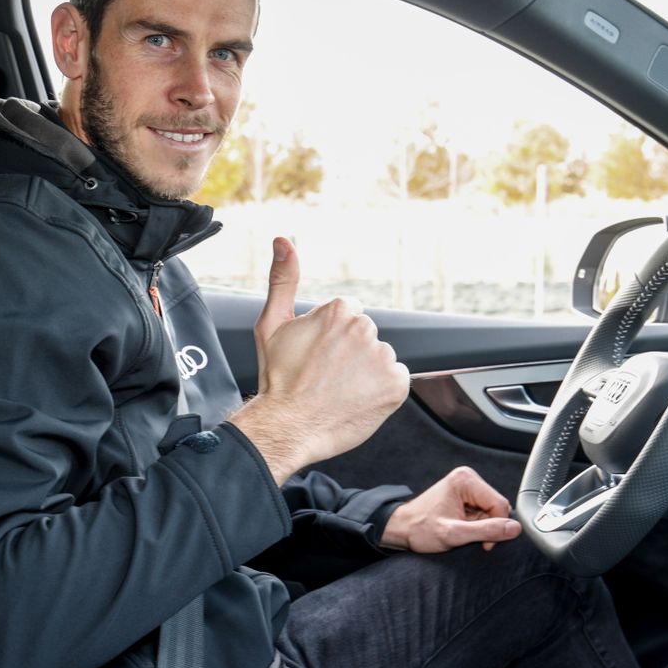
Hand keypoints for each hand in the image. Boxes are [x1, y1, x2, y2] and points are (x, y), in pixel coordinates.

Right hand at [229, 237, 408, 483]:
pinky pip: (395, 382)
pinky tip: (356, 401)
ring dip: (366, 374)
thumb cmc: (277, 380)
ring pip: (380, 360)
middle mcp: (365, 329)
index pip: (350, 317)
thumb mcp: (271, 324)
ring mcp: (382, 358)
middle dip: (351, 354)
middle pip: (366, 338)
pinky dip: (380, 393)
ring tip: (338, 391)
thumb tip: (283, 241)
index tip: (318, 358)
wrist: (286, 427)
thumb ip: (282, 279)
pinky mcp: (396, 385)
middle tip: (326, 377)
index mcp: (340, 310)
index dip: (332, 340)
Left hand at [380, 466, 521, 553]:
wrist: (401, 529)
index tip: (484, 542)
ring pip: (491, 512)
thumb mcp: (454, 534)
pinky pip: (483, 513)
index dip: (496, 527)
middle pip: (497, 507)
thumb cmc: (420, 529)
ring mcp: (466, 487)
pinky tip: (460, 527)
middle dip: (487, 526)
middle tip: (467, 537)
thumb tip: (514, 529)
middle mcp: (467, 478)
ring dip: (480, 527)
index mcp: (465, 480)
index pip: (500, 504)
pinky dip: (475, 525)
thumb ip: (486, 531)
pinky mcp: (465, 496)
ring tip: (460, 531)